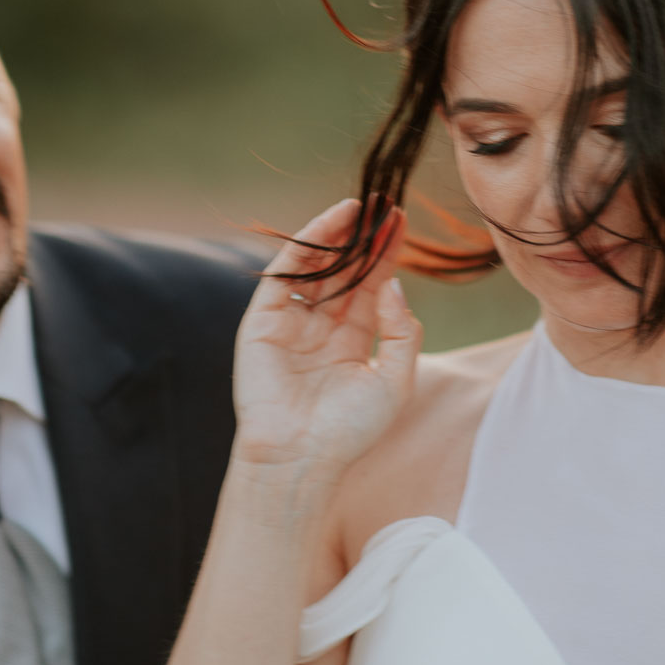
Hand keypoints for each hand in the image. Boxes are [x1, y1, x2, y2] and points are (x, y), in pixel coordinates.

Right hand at [233, 198, 421, 480]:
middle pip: (345, 271)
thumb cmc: (349, 430)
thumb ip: (401, 331)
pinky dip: (305, 246)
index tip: (400, 222)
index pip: (371, 286)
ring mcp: (292, 321)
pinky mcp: (263, 320)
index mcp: (353, 340)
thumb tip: (392, 284)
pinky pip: (284, 275)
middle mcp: (322, 326)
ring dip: (335, 235)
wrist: (300, 457)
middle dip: (363, 239)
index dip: (385, 254)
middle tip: (382, 206)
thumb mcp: (395, 380)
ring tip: (359, 208)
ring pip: (316, 267)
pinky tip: (328, 225)